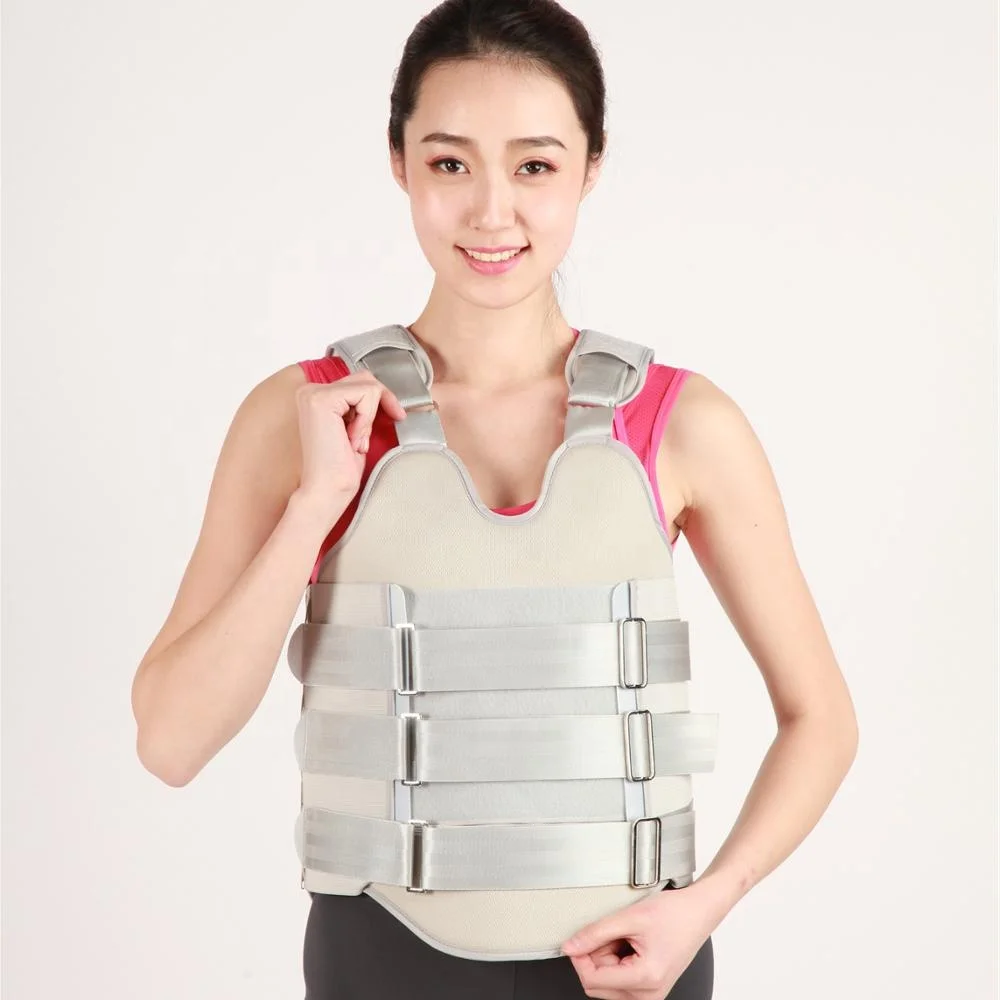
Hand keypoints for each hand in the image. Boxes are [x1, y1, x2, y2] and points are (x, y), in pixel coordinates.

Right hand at [294, 370, 406, 527]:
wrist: (327, 491)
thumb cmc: (340, 469)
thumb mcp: (355, 428)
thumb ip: (360, 407)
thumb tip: (383, 391)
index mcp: (315, 396)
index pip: (359, 382)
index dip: (378, 402)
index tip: (389, 419)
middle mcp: (310, 390)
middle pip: (365, 379)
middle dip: (378, 406)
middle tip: (365, 438)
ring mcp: (314, 393)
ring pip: (368, 386)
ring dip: (369, 417)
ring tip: (353, 441)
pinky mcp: (322, 399)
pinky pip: (366, 394)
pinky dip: (367, 419)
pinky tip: (351, 438)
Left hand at [560, 880, 727, 998]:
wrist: (699, 912)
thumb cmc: (675, 913)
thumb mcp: (629, 917)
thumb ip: (595, 933)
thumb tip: (570, 947)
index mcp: (645, 979)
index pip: (592, 980)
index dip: (579, 957)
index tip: (580, 938)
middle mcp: (649, 994)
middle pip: (597, 985)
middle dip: (597, 956)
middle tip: (613, 933)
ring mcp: (649, 994)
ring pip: (606, 983)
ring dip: (607, 958)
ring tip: (626, 937)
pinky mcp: (649, 989)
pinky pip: (618, 981)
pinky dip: (616, 961)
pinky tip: (630, 945)